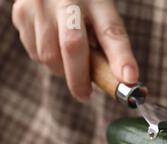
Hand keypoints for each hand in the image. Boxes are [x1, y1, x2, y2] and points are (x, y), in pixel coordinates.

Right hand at [12, 0, 138, 101]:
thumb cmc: (84, 7)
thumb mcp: (102, 17)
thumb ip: (110, 45)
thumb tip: (124, 80)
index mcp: (97, 0)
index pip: (111, 32)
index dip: (121, 57)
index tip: (129, 78)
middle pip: (72, 45)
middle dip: (80, 78)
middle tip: (85, 95)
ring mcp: (40, 5)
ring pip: (49, 55)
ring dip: (62, 70)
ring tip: (70, 62)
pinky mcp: (21, 13)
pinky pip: (35, 53)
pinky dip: (47, 60)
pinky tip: (53, 47)